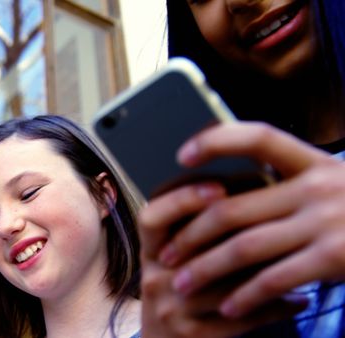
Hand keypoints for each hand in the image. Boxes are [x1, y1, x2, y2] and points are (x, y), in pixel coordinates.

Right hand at [139, 181, 306, 336]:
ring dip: (264, 270)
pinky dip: (274, 308)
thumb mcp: (173, 254)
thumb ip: (196, 225)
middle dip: (238, 232)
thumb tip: (248, 187)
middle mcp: (153, 278)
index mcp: (150, 250)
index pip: (152, 217)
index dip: (182, 199)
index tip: (219, 189)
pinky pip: (239, 319)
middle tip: (278, 218)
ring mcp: (171, 308)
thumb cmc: (180, 288)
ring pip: (222, 284)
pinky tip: (298, 298)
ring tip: (296, 255)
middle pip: (192, 249)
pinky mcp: (192, 335)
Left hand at [154, 122, 344, 317]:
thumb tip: (233, 197)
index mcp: (315, 163)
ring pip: (243, 247)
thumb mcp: (336, 185)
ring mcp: (326, 222)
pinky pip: (273, 279)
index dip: (216, 141)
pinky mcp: (334, 258)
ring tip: (182, 283)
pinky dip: (245, 295)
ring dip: (206, 269)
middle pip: (232, 208)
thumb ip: (295, 185)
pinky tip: (228, 307)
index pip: (258, 137)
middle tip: (167, 254)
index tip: (180, 155)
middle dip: (191, 236)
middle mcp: (318, 186)